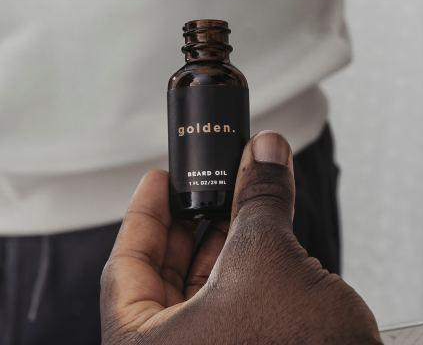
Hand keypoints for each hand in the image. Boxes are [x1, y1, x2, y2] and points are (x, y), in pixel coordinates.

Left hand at [101, 131, 381, 344]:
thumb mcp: (268, 255)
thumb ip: (260, 196)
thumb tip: (264, 153)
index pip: (125, 267)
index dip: (144, 214)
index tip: (158, 181)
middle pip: (162, 274)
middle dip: (188, 220)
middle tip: (200, 185)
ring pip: (199, 286)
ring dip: (219, 237)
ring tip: (235, 198)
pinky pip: (228, 299)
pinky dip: (240, 262)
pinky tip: (254, 231)